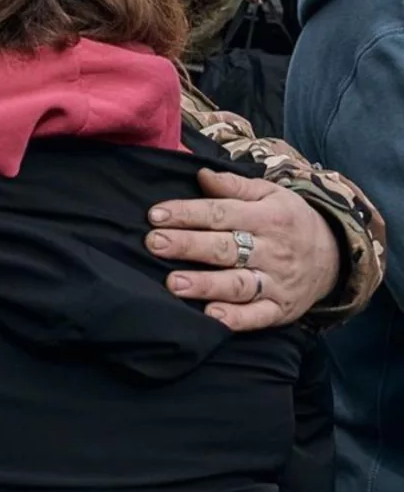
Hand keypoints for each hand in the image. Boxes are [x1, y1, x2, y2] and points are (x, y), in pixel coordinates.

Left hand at [146, 169, 340, 330]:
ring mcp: (277, 282)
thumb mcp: (270, 194)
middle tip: (155, 244)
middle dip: (188, 246)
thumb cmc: (288, 220)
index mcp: (268, 218)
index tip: (155, 215)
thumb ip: (234, 185)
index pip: (221, 213)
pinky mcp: (280, 310)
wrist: (336, 257)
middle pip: (225, 248)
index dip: (187, 213)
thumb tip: (200, 173)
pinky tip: (212, 317)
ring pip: (238, 284)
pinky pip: (258, 316)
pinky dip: (236, 318)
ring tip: (174, 283)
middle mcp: (272, 250)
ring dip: (206, 285)